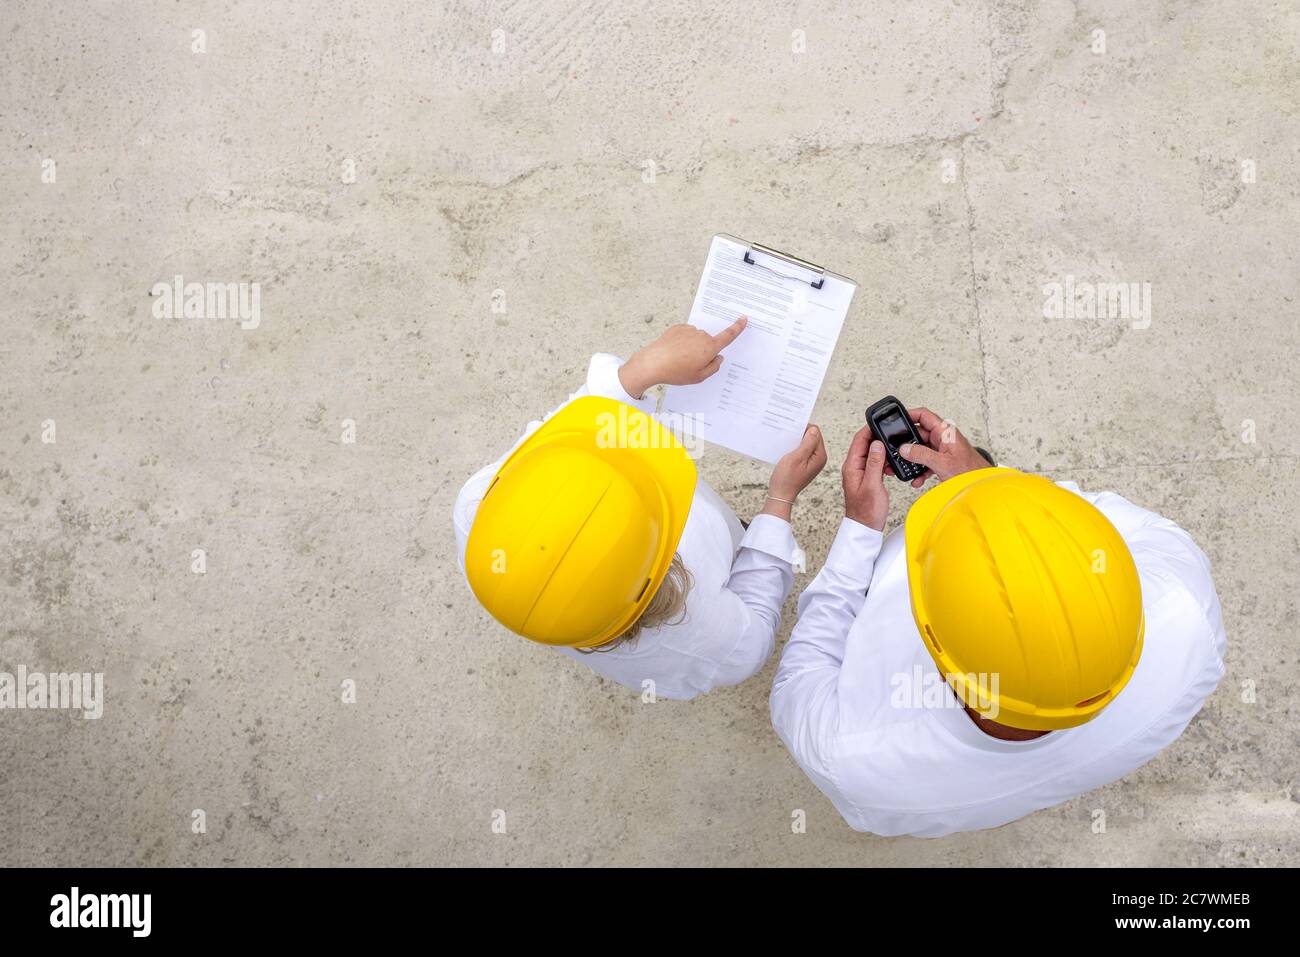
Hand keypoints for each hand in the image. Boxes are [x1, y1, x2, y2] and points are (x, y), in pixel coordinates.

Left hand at [618, 317, 747, 397]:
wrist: (653, 363)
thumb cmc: (676, 372)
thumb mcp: (699, 377)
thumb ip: (713, 367)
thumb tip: (718, 357)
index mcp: (709, 348)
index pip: (728, 336)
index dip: (737, 327)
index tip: (743, 319)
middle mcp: (701, 336)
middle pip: (708, 343)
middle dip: (704, 351)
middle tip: (691, 365)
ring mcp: (689, 330)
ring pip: (696, 339)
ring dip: (692, 347)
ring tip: (679, 359)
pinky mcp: (678, 328)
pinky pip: (686, 334)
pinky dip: (682, 342)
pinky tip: (674, 351)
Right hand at [763, 424, 826, 519]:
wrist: (781, 494)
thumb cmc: (787, 478)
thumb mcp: (797, 457)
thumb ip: (807, 443)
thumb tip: (814, 429)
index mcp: (820, 456)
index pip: (816, 433)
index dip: (804, 429)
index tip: (792, 430)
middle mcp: (819, 458)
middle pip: (812, 438)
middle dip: (800, 435)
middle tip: (788, 435)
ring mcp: (812, 462)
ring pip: (805, 443)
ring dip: (796, 441)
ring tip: (786, 443)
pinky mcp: (805, 464)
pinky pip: (802, 450)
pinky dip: (795, 448)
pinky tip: (787, 450)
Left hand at [842, 425, 889, 530]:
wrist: (865, 528)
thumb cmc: (866, 511)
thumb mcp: (872, 485)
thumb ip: (875, 463)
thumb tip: (877, 444)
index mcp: (852, 467)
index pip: (859, 440)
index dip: (869, 429)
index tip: (880, 422)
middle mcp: (854, 467)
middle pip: (866, 444)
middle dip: (878, 437)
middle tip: (891, 432)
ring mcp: (861, 472)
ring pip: (872, 453)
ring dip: (882, 449)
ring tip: (894, 449)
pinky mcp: (868, 477)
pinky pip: (876, 462)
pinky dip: (884, 460)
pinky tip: (892, 464)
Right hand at [897, 408, 990, 481]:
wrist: (980, 486)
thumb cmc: (970, 472)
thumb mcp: (942, 463)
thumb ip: (922, 455)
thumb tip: (905, 449)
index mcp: (945, 431)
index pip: (924, 415)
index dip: (909, 415)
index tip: (896, 420)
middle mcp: (942, 438)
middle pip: (918, 434)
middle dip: (907, 444)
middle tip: (896, 450)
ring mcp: (941, 449)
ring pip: (920, 449)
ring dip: (912, 460)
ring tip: (906, 467)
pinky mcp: (941, 460)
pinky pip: (925, 461)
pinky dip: (920, 469)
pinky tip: (917, 478)